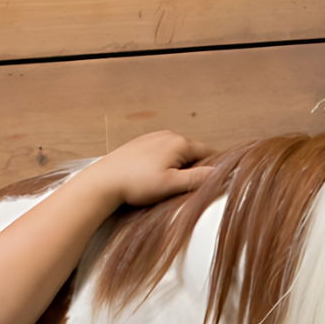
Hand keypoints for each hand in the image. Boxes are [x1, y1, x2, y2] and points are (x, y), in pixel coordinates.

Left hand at [85, 130, 215, 208]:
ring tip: (170, 185)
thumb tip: (219, 173)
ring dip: (179, 167)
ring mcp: (154, 138)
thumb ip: (197, 179)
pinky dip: (165, 164)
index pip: (208, 152)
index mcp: (180, 143)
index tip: (215, 181)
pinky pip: (163, 153)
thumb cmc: (137, 184)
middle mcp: (168, 135)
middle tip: (188, 188)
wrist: (105, 181)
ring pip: (177, 153)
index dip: (214, 166)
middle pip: (193, 152)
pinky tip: (156, 178)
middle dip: (195, 168)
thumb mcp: (172, 185)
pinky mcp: (142, 144)